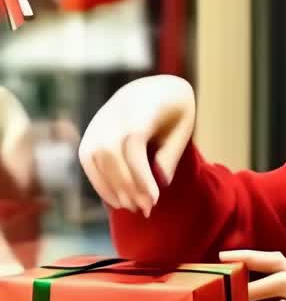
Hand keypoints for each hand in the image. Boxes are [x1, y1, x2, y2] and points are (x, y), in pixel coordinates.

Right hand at [78, 75, 195, 216]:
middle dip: (128, 187)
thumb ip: (170, 156)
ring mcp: (97, 123)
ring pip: (97, 159)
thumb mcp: (182, 129)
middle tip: (146, 210)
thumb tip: (159, 184)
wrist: (152, 90)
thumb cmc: (173, 113)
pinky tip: (117, 201)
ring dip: (113, 189)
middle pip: (112, 154)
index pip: (133, 144)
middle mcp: (113, 114)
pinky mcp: (89, 134)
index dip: (141, 175)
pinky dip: (100, 183)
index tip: (154, 200)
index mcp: (140, 108)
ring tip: (134, 207)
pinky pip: (88, 160)